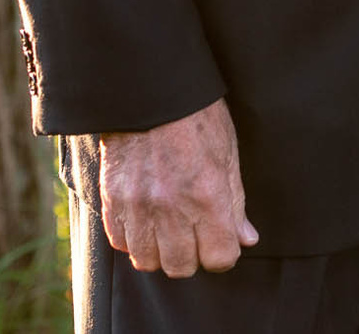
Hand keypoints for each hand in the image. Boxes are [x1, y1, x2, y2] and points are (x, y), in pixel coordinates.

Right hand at [98, 97, 258, 275]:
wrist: (149, 92)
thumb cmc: (196, 118)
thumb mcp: (228, 155)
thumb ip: (235, 203)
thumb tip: (246, 239)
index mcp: (207, 195)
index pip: (219, 258)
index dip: (224, 253)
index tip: (222, 241)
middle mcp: (171, 207)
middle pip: (182, 266)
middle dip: (193, 256)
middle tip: (194, 235)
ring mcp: (138, 206)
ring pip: (149, 261)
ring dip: (161, 252)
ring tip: (168, 230)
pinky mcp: (112, 201)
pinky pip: (121, 243)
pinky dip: (134, 239)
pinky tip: (145, 221)